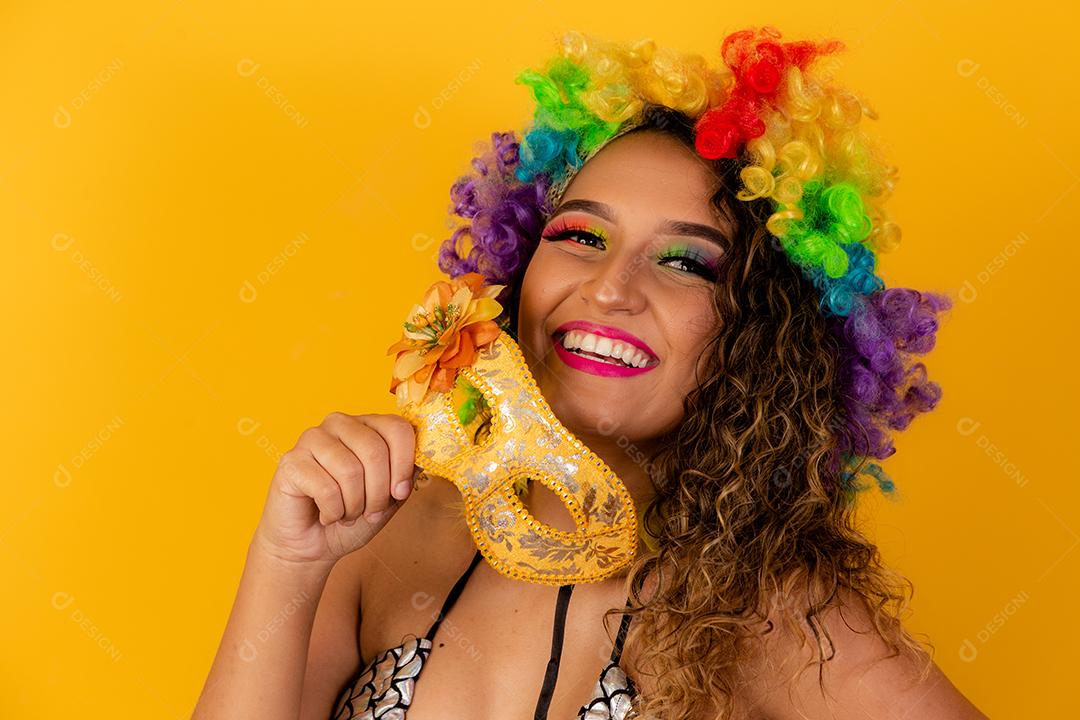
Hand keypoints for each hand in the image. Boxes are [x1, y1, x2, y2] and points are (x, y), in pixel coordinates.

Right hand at [251, 412, 418, 565]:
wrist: (313, 545)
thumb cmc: (353, 516)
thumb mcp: (391, 497)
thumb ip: (407, 473)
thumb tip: (425, 457)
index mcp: (367, 425)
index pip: (397, 428)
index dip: (404, 464)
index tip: (400, 492)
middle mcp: (340, 424)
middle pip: (375, 450)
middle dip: (379, 492)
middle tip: (371, 512)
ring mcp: (312, 438)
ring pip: (350, 470)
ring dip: (355, 505)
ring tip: (347, 513)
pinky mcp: (291, 461)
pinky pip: (326, 488)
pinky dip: (333, 511)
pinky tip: (327, 514)